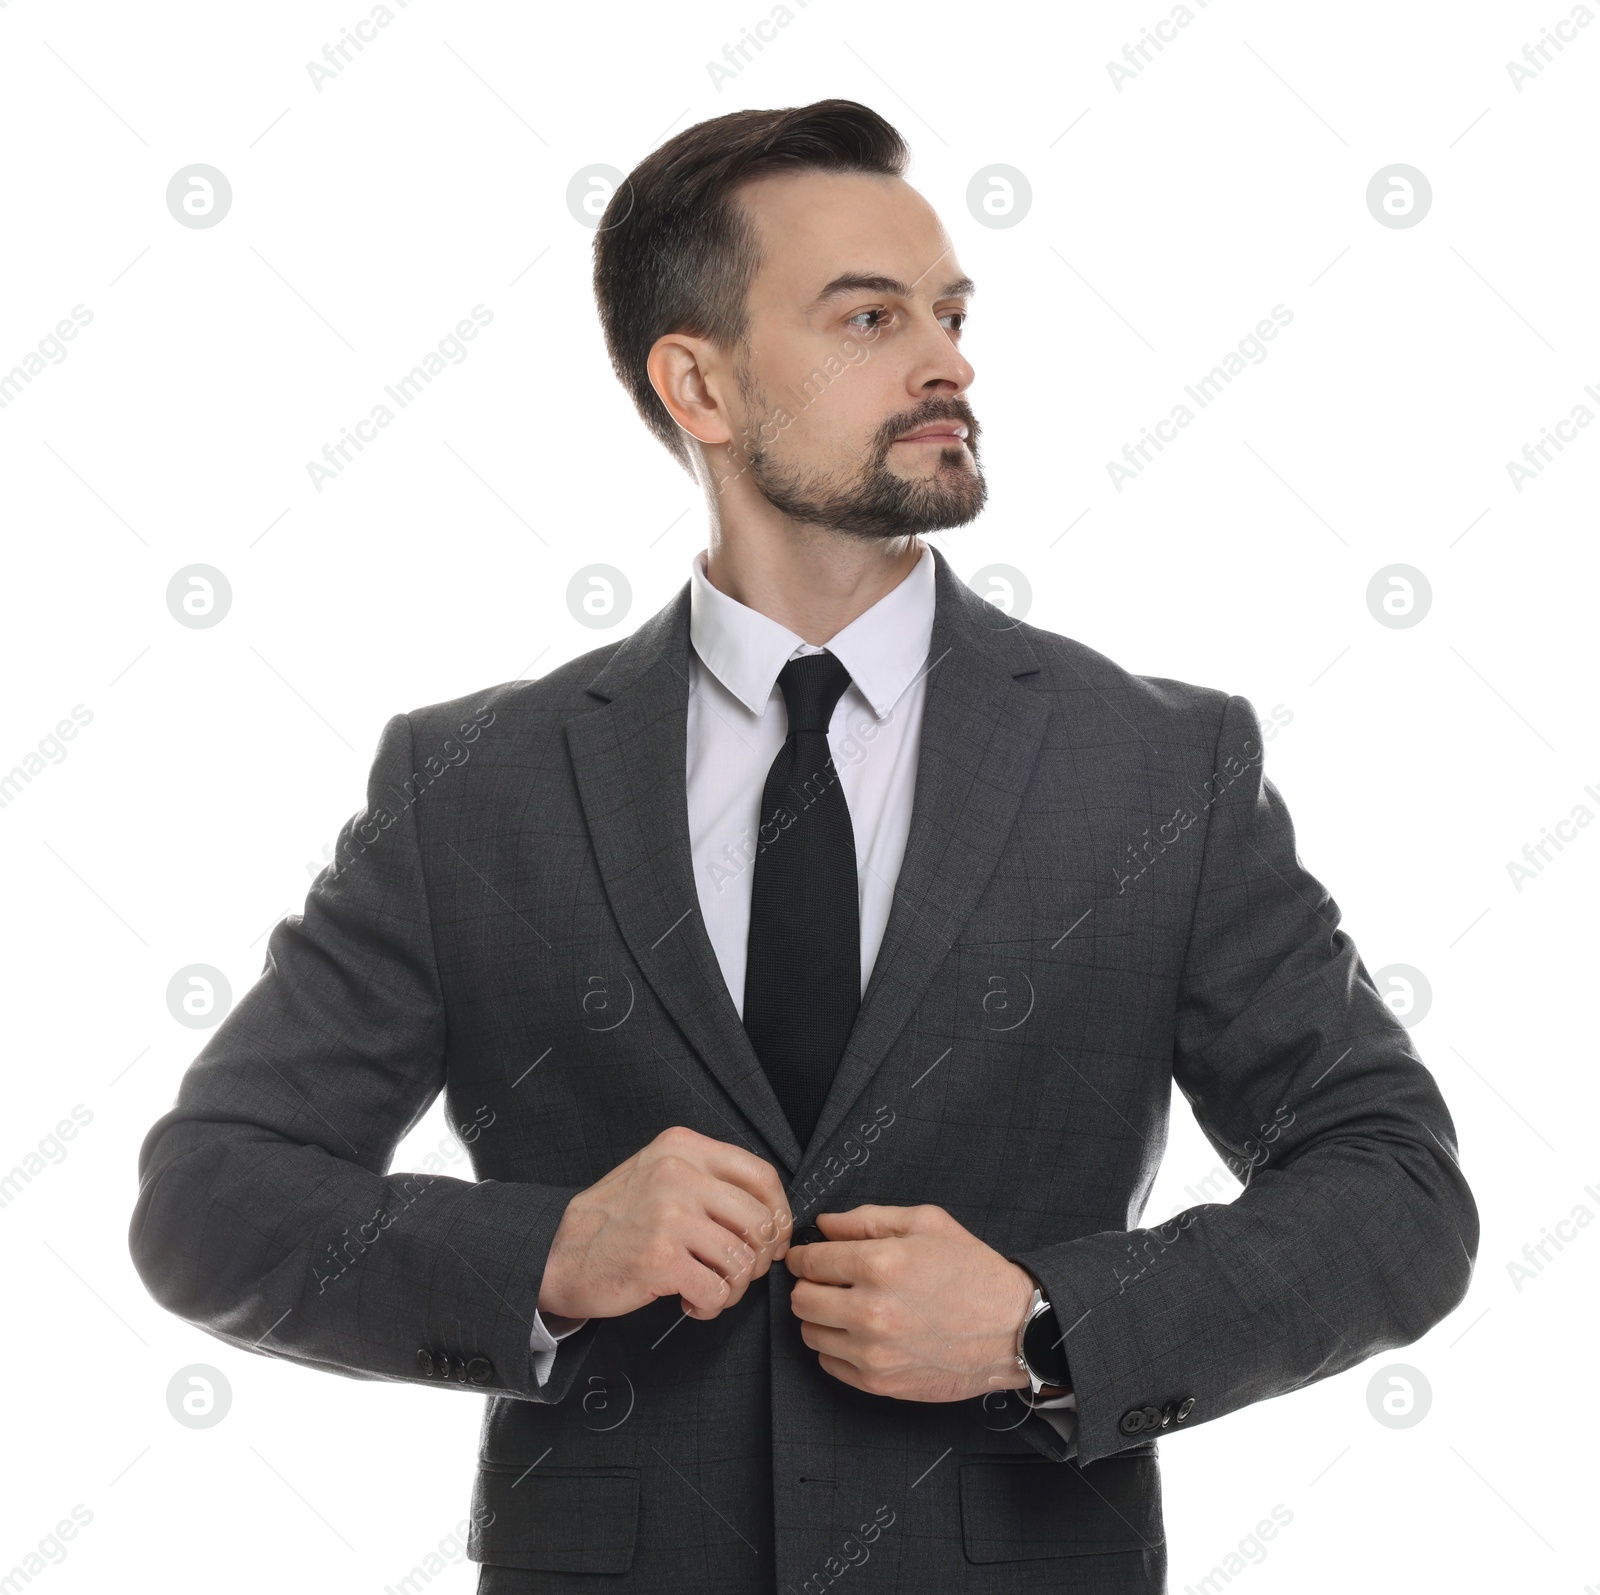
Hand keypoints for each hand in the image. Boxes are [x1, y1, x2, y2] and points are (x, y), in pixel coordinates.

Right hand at [537, 1126, 792, 1320]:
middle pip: (761, 1221)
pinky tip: (690, 1301)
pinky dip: (711, 1306)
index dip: (779, 1214)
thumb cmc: (615, 1220)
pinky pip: (717, 1291)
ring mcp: (670, 1215)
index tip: (774, 1239)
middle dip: (759, 1259)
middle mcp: (678, 1173)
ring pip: (743, 1261)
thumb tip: (771, 1214)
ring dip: (733, 1288)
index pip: (761, 1175)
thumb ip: (709, 1180)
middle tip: (737, 1273)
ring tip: (709, 1290)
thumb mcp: (659, 1172)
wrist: (557, 1254)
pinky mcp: (661, 1259)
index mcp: (683, 1147)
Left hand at [785, 1204, 1034, 1401]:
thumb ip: (867, 1218)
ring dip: (822, 1319)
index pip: (809, 1261)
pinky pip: (829, 1365)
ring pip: (810, 1334)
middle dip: (810, 1286)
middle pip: (801, 1300)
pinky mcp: (880, 1383)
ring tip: (849, 1308)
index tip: (810, 1257)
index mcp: (879, 1264)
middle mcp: (870, 1311)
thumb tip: (824, 1225)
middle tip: (829, 1282)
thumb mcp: (926, 1222)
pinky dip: (837, 1349)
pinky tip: (863, 1334)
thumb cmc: (973, 1271)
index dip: (805, 1256)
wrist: (1013, 1329)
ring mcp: (874, 1353)